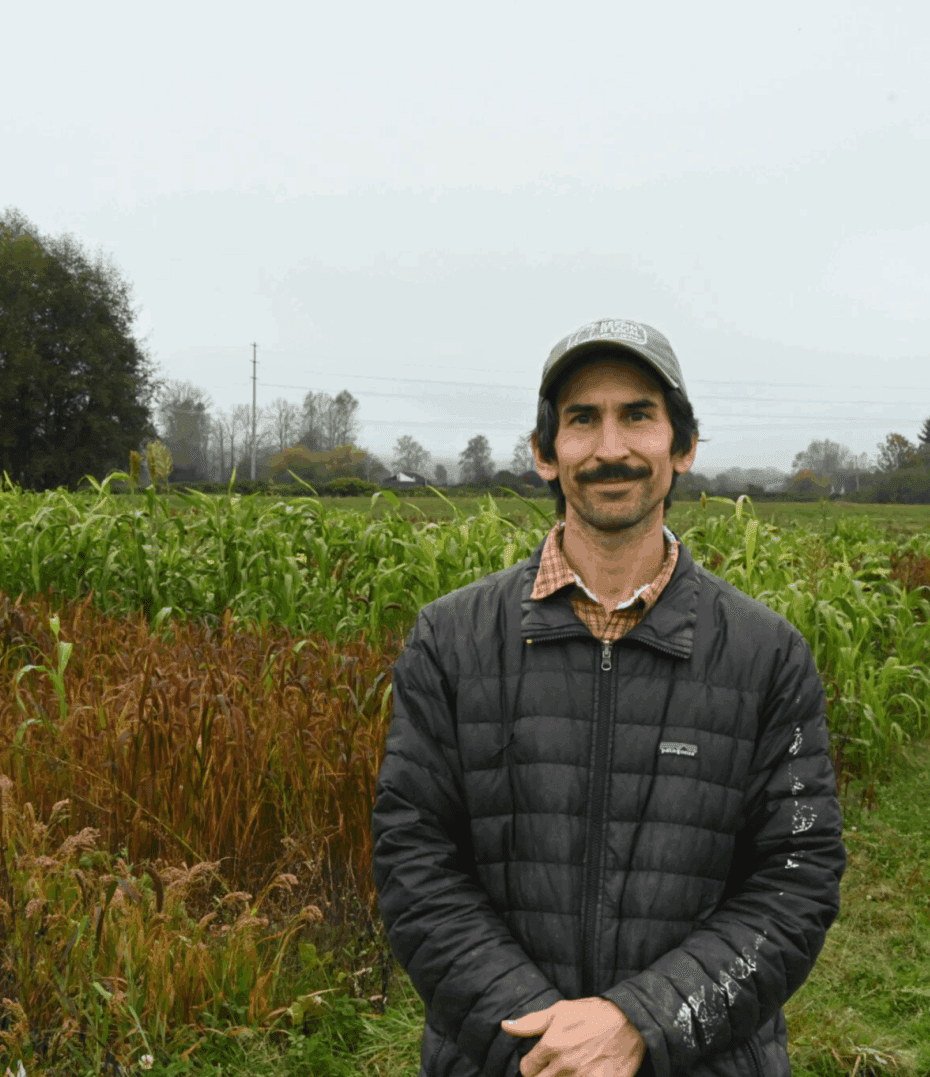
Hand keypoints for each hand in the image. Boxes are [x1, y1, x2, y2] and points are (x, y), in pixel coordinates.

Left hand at [501, 997, 646, 1076]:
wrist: (630, 1022)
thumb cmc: (593, 1013)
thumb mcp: (560, 1010)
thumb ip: (531, 1022)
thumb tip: (505, 1026)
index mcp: (552, 1045)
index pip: (526, 1069)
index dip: (532, 1065)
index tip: (541, 1060)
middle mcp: (564, 1066)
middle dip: (543, 1076)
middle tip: (554, 1067)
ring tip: (568, 1070)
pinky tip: (582, 1074)